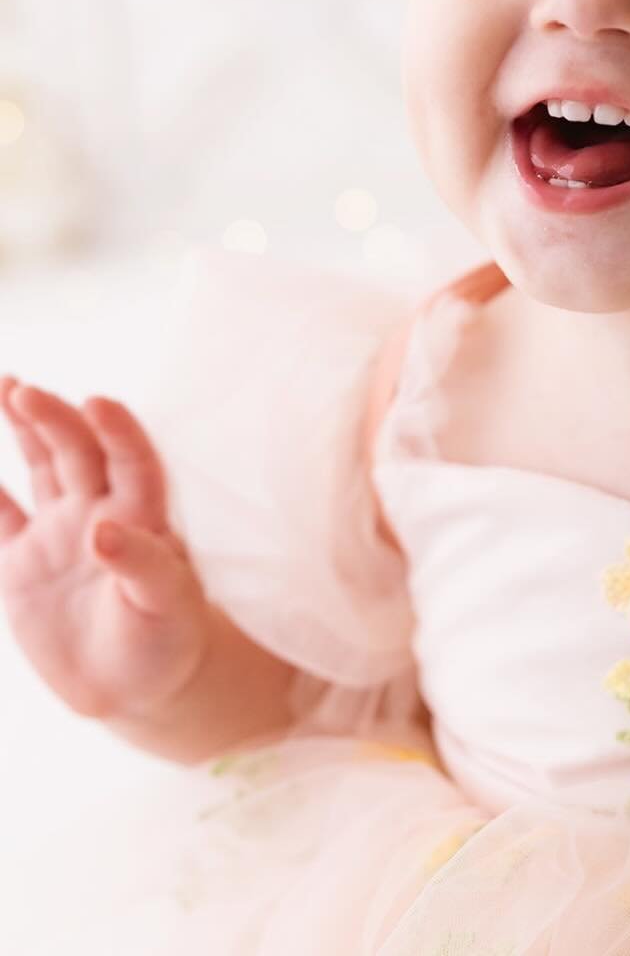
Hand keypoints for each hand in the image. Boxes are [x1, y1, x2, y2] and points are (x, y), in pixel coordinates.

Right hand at [0, 376, 211, 721]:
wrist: (138, 688)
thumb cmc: (169, 640)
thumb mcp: (168, 606)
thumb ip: (142, 566)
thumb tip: (103, 530)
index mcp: (142, 516)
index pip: (131, 459)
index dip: (117, 428)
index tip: (95, 401)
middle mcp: (99, 512)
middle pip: (77, 451)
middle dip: (52, 417)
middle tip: (22, 389)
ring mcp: (58, 534)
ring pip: (40, 468)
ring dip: (24, 429)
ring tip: (6, 385)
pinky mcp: (22, 566)